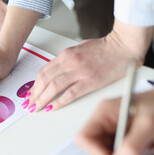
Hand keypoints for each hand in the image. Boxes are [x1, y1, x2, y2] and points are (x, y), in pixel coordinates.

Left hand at [22, 19, 153, 112]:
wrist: (124, 46)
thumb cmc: (106, 47)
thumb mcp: (80, 48)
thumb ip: (68, 59)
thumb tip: (57, 70)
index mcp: (66, 55)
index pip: (44, 72)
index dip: (34, 85)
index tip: (30, 94)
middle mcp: (70, 62)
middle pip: (45, 80)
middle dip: (34, 94)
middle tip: (29, 104)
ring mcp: (79, 72)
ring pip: (54, 87)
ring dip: (42, 100)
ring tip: (36, 108)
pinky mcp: (90, 81)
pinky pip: (70, 94)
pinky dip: (59, 102)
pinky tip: (52, 108)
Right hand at [76, 82, 153, 154]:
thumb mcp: (150, 124)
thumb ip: (133, 145)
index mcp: (104, 112)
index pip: (86, 138)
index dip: (96, 154)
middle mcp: (105, 121)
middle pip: (96, 150)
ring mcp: (113, 130)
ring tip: (148, 151)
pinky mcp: (122, 137)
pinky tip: (149, 148)